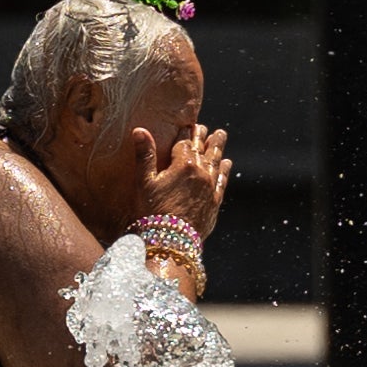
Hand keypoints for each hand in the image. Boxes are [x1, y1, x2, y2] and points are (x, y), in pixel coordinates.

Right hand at [134, 120, 232, 238]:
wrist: (171, 242)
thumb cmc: (152, 212)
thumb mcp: (143, 183)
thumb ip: (144, 155)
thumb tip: (139, 130)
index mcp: (183, 164)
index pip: (185, 142)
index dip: (185, 132)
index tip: (188, 124)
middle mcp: (201, 172)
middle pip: (203, 149)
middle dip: (203, 136)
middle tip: (204, 127)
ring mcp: (210, 187)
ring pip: (216, 161)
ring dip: (218, 147)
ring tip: (220, 135)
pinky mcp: (214, 202)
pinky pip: (222, 180)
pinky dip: (225, 170)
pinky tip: (227, 163)